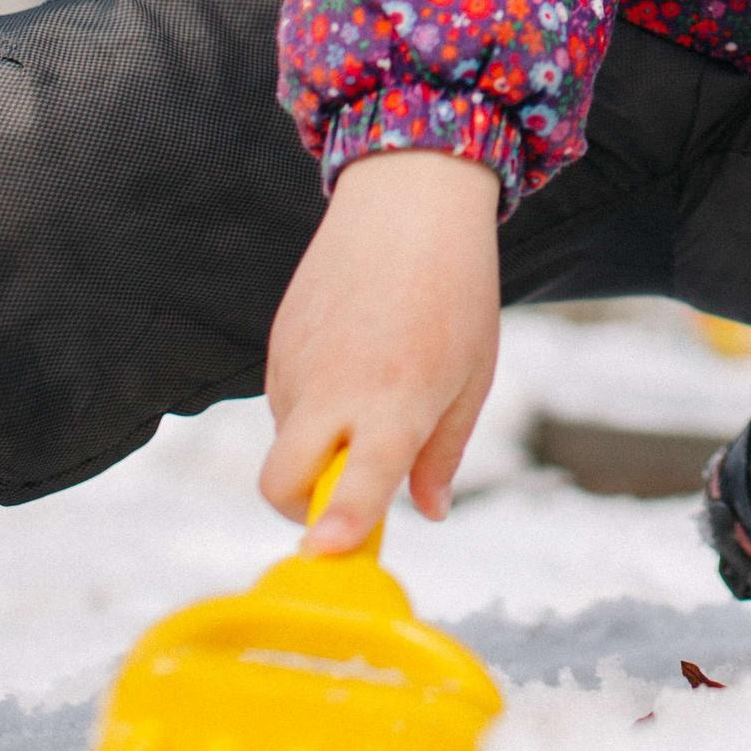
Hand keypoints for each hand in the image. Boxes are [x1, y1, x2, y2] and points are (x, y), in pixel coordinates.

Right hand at [261, 148, 502, 553]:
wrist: (411, 196)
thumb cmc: (457, 290)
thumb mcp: (472, 376)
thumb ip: (444, 453)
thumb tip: (427, 511)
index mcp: (395, 402)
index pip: (356, 482)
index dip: (336, 528)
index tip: (323, 554)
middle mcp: (334, 388)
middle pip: (279, 484)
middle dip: (299, 510)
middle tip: (344, 495)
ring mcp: (296, 363)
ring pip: (285, 440)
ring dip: (316, 445)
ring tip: (375, 384)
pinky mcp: (278, 338)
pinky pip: (284, 398)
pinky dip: (311, 403)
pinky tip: (354, 355)